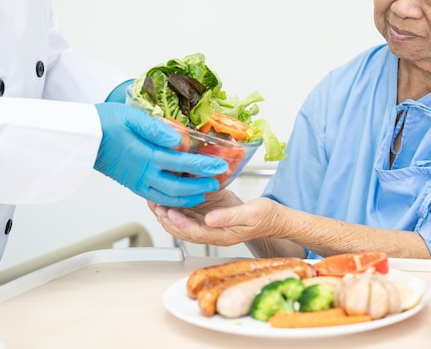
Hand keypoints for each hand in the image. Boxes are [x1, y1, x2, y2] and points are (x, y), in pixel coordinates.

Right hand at [94, 102, 227, 206]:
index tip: (220, 164)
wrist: (81, 136)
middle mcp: (142, 173)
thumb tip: (180, 139)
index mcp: (145, 156)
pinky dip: (172, 200)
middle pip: (179, 187)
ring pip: (168, 197)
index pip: (182, 164)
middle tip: (218, 181)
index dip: (203, 166)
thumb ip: (157, 129)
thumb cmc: (104, 122)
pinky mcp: (132, 184)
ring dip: (189, 196)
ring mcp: (136, 182)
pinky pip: (155, 198)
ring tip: (205, 192)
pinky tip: (181, 196)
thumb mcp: (131, 116)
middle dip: (201, 185)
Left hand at [150, 191, 278, 245]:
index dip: (179, 224)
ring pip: (184, 221)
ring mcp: (211, 223)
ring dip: (169, 212)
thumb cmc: (266, 217)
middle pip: (183, 230)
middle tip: (155, 205)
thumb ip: (230, 217)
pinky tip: (171, 194)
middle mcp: (213, 231)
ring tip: (156, 199)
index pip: (194, 233)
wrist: (275, 218)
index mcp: (221, 235)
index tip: (169, 213)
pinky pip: (191, 211)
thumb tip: (210, 220)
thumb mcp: (251, 214)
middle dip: (167, 219)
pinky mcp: (211, 214)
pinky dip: (179, 204)